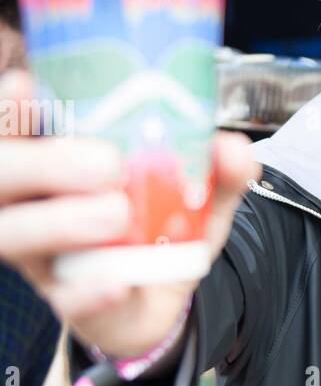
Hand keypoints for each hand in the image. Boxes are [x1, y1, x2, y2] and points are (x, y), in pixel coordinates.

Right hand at [0, 69, 260, 356]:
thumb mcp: (196, 194)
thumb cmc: (159, 230)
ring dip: (61, 222)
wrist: (162, 301)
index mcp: (56, 163)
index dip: (11, 109)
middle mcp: (34, 203)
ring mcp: (43, 254)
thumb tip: (232, 147)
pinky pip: (64, 296)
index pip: (14, 128)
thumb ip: (218, 170)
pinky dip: (90, 289)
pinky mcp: (67, 300)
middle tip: (108, 165)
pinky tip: (118, 281)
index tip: (27, 83)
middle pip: (3, 175)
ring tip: (117, 214)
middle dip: (44, 163)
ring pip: (14, 234)